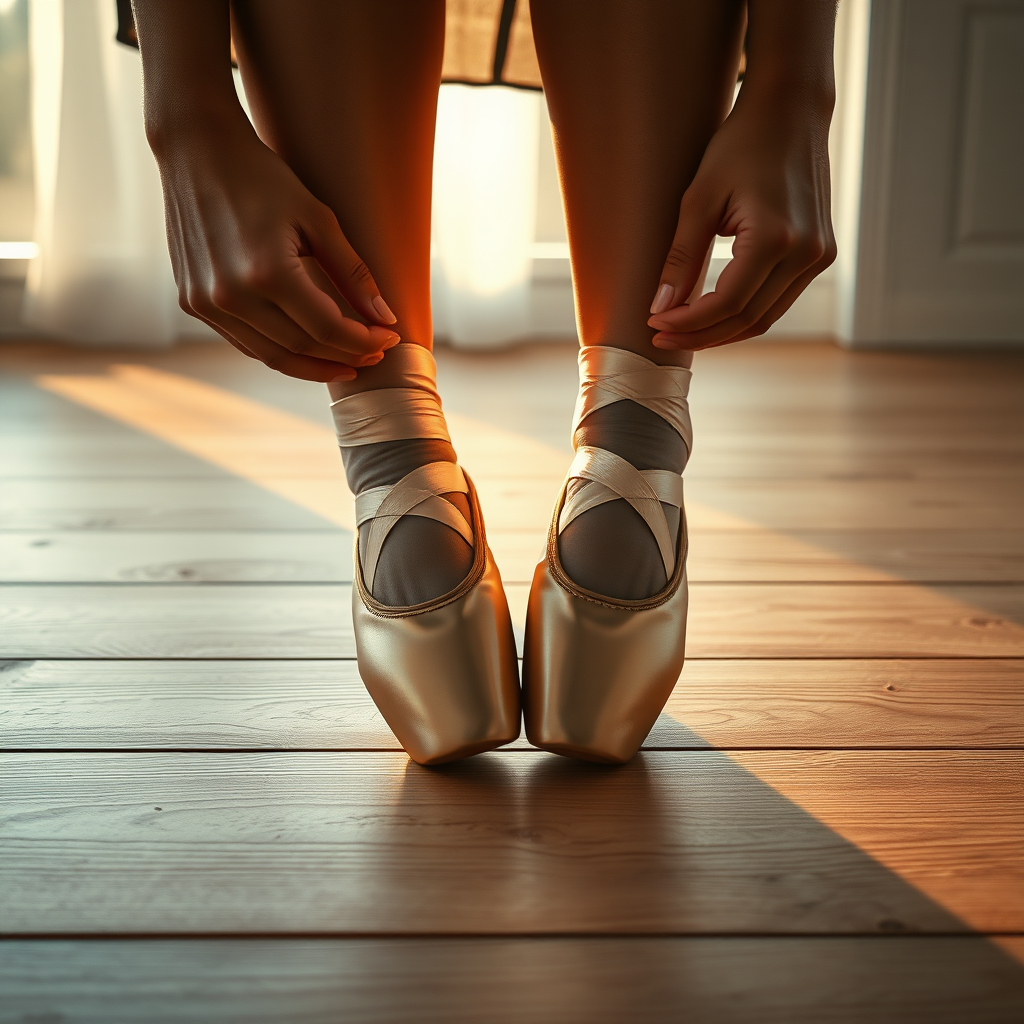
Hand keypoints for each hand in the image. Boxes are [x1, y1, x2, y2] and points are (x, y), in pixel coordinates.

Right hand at [155, 120, 399, 381]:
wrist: (195, 151)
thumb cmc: (263, 178)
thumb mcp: (318, 219)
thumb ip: (354, 274)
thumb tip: (386, 319)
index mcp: (267, 272)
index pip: (327, 329)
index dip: (363, 341)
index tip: (389, 337)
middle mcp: (231, 296)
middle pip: (302, 349)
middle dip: (345, 356)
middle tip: (375, 352)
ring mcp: (206, 303)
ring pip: (272, 356)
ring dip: (314, 364)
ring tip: (347, 359)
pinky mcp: (193, 303)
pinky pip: (246, 343)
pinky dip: (281, 351)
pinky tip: (308, 346)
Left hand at [647, 89, 835, 350]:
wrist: (790, 113)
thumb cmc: (740, 146)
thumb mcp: (699, 198)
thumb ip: (681, 257)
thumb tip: (660, 308)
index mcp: (777, 237)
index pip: (727, 303)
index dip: (688, 322)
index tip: (654, 323)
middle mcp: (807, 253)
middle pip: (747, 319)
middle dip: (700, 334)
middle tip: (661, 334)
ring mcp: (819, 257)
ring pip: (765, 318)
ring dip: (721, 331)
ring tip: (680, 330)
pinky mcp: (820, 256)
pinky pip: (777, 301)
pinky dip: (743, 315)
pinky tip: (711, 314)